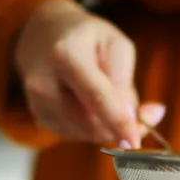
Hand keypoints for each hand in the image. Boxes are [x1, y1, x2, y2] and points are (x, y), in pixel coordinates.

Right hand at [14, 0, 164, 147]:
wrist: (41, 36)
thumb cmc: (86, 38)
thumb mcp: (115, 45)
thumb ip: (126, 83)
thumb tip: (137, 119)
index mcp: (66, 56)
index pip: (96, 97)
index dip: (118, 123)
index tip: (134, 144)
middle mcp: (45, 84)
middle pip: (94, 124)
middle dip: (121, 124)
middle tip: (140, 111)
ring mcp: (39, 104)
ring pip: (88, 134)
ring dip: (107, 124)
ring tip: (106, 95)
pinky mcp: (41, 119)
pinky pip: (78, 135)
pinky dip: (93, 125)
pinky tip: (88, 102)